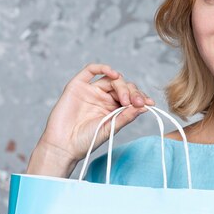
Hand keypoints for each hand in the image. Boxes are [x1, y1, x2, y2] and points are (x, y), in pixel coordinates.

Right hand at [32, 64, 154, 170]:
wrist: (64, 146)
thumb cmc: (86, 141)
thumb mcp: (111, 128)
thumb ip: (126, 116)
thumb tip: (145, 106)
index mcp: (113, 108)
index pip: (131, 96)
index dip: (141, 97)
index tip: (149, 103)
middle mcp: (103, 97)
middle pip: (123, 86)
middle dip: (133, 92)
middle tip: (137, 103)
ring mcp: (91, 90)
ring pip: (111, 78)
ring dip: (122, 85)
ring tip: (126, 99)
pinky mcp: (77, 86)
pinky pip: (90, 70)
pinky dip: (103, 68)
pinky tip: (113, 74)